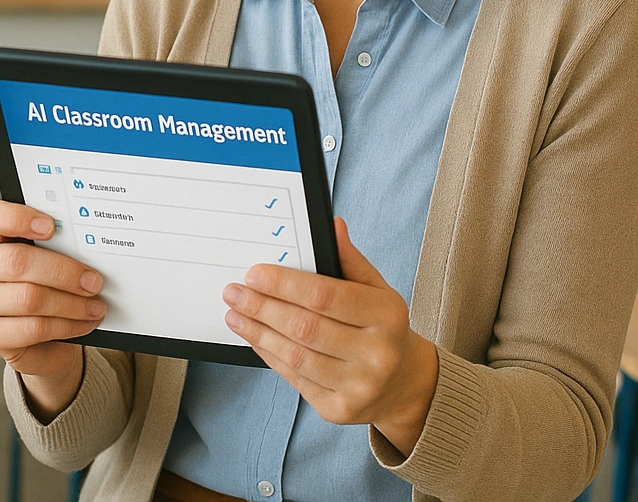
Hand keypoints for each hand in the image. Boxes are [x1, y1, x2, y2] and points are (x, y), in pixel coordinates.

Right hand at [0, 199, 104, 417]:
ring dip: (71, 304)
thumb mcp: (48, 256)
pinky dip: (65, 326)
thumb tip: (92, 242)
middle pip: (17, 262)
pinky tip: (83, 323)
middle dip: (63, 272)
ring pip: (28, 299)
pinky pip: (32, 329)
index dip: (17, 218)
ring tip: (96, 306)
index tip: (51, 226)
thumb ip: (59, 243)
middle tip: (94, 282)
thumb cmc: (45, 283)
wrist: (37, 336)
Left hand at [223, 218, 437, 456]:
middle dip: (263, 307)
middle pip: (305, 328)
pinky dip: (269, 355)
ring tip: (235, 314)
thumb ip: (351, 261)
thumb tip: (331, 226)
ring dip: (258, 333)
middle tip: (234, 292)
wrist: (403, 385)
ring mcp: (358, 387)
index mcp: (387, 317)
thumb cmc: (383, 328)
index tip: (254, 273)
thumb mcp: (378, 290)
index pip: (326, 297)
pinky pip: (294, 378)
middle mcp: (376, 355)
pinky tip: (254, 338)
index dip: (285, 285)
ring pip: (295, 356)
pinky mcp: (338, 409)